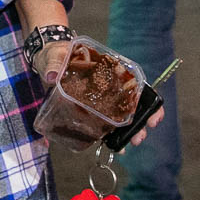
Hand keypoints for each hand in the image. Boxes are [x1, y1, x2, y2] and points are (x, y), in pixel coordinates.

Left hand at [32, 43, 164, 148]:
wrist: (45, 62)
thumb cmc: (55, 55)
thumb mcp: (55, 56)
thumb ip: (54, 64)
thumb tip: (52, 76)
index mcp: (108, 69)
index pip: (135, 84)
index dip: (148, 101)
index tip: (153, 118)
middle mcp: (109, 85)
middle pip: (131, 103)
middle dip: (139, 123)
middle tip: (138, 138)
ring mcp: (100, 97)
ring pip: (120, 115)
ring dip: (128, 131)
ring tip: (128, 145)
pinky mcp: (88, 107)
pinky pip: (103, 121)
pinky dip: (109, 134)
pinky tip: (112, 144)